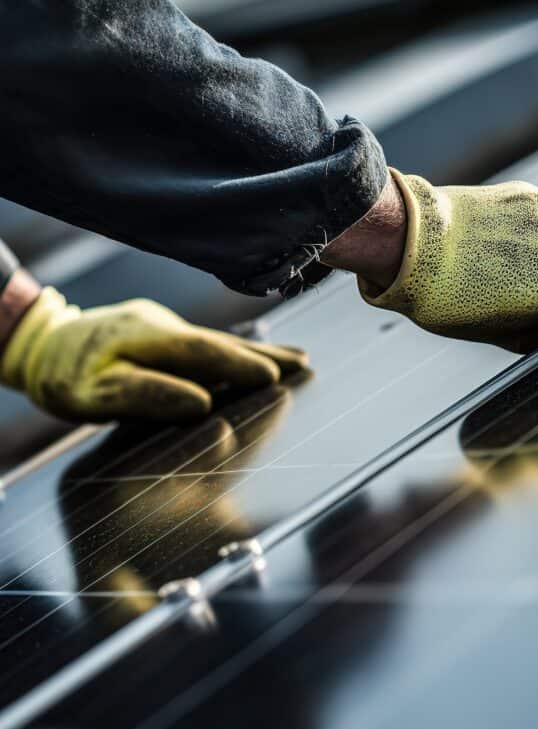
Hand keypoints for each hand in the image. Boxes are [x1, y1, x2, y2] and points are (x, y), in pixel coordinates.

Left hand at [0, 288, 306, 421]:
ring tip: (298, 360)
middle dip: (265, 356)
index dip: (239, 365)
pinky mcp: (166, 335)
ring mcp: (166, 327)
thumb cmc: (64, 376)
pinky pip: (208, 346)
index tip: (276, 378)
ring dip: (259, 353)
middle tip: (305, 365)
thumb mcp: (90, 394)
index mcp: (146, 336)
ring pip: (219, 343)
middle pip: (221, 343)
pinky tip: (259, 361)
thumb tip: (201, 403)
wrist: (41, 345)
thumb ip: (145, 395)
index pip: (202, 351)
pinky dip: (237, 354)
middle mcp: (162, 325)